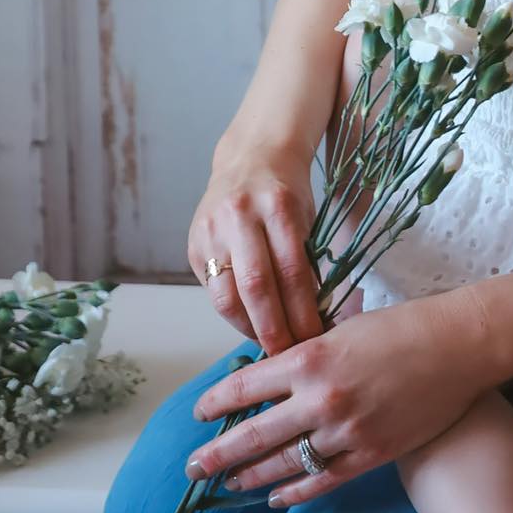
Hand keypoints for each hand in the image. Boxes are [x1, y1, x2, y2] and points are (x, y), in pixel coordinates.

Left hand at [185, 287, 494, 505]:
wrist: (458, 346)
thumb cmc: (403, 326)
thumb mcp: (344, 329)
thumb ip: (307, 353)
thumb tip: (271, 370)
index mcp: (310, 357)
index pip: (246, 386)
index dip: (216, 403)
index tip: (199, 414)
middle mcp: (321, 398)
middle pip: (254, 434)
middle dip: (218, 454)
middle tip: (192, 468)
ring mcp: (346, 431)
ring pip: (285, 462)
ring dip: (251, 476)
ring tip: (228, 485)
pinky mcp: (371, 454)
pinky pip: (322, 480)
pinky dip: (295, 492)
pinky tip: (276, 499)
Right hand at [187, 140, 321, 355]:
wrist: (250, 157)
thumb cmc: (287, 192)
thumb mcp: (306, 217)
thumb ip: (307, 261)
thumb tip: (319, 319)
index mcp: (278, 206)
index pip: (292, 271)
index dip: (303, 312)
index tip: (314, 339)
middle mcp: (240, 215)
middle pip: (256, 287)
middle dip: (274, 329)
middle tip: (289, 355)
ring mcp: (212, 230)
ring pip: (226, 295)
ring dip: (249, 328)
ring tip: (269, 346)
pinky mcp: (194, 244)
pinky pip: (213, 291)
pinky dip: (233, 314)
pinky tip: (250, 324)